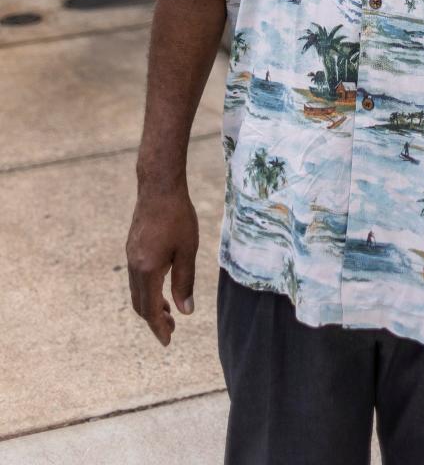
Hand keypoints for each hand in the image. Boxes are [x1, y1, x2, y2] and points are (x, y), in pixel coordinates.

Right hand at [126, 185, 198, 346]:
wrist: (159, 187)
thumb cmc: (178, 216)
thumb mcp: (187, 250)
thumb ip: (185, 281)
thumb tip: (186, 311)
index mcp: (148, 270)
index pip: (151, 309)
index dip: (159, 327)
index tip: (168, 342)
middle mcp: (134, 266)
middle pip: (140, 304)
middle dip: (154, 320)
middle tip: (170, 330)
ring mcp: (131, 256)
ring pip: (136, 291)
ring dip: (151, 305)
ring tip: (169, 312)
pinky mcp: (132, 247)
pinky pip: (136, 278)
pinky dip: (147, 290)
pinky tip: (161, 287)